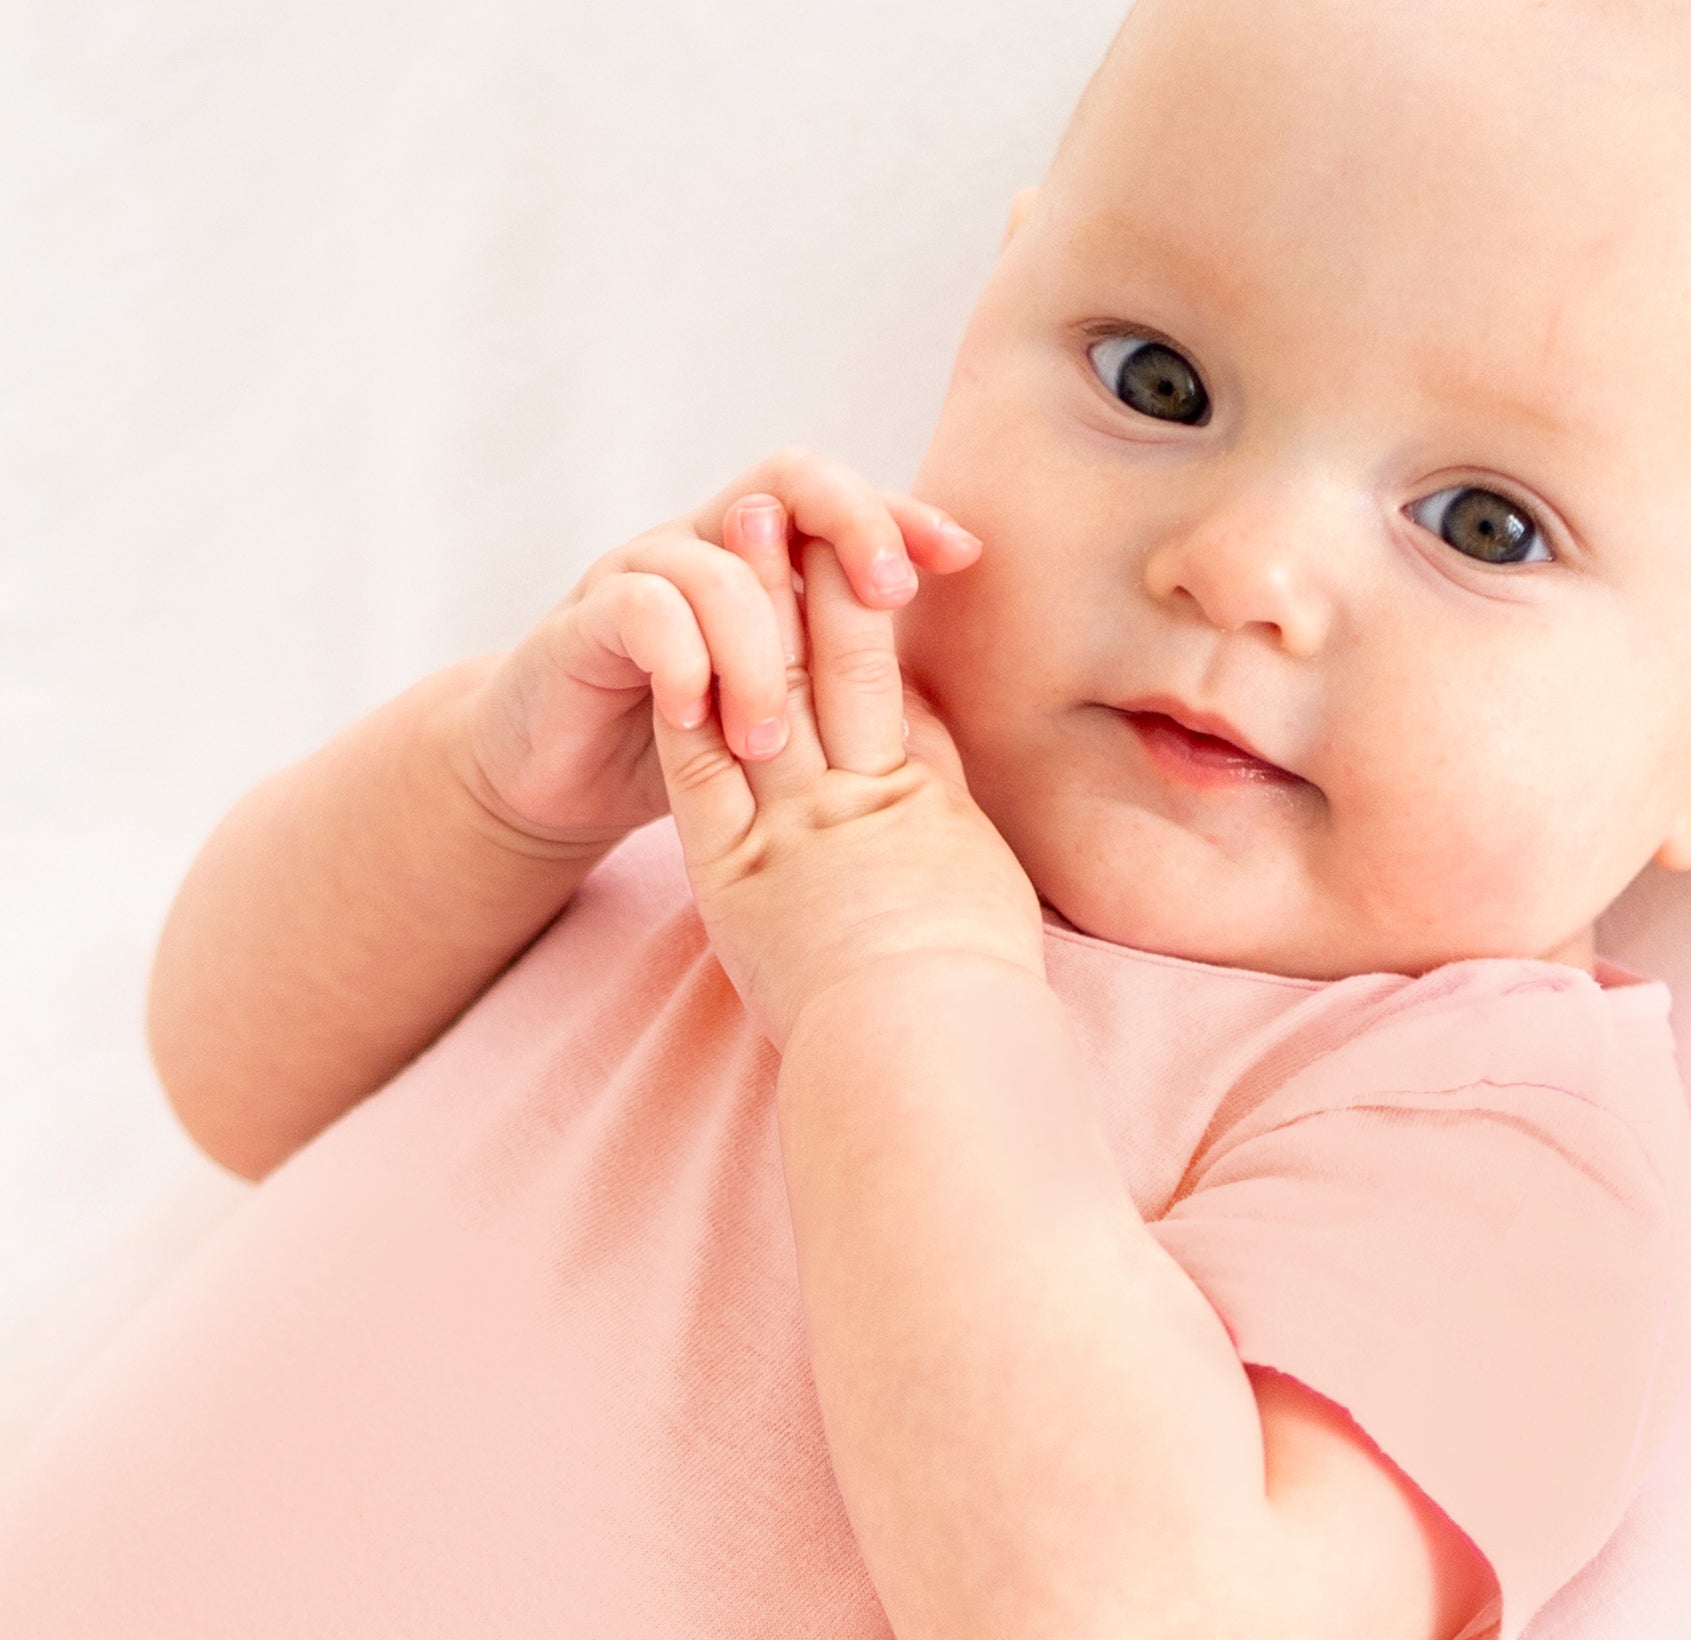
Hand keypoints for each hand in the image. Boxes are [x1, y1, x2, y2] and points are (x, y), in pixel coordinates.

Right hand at [456, 449, 982, 849]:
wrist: (562, 777)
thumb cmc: (692, 744)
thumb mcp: (785, 715)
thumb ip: (845, 688)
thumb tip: (949, 706)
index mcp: (763, 562)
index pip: (842, 503)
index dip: (903, 516)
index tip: (964, 557)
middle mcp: (704, 545)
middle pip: (785, 482)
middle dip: (850, 524)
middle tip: (887, 597)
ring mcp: (640, 576)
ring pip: (719, 562)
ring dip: (757, 652)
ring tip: (769, 740)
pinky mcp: (581, 623)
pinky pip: (641, 608)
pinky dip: (679, 662)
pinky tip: (693, 718)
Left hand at [653, 503, 1048, 1051]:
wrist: (930, 1051)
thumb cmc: (975, 999)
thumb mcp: (981, 892)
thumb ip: (952, 825)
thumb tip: (937, 779)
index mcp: (930, 808)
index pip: (897, 693)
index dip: (872, 614)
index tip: (853, 556)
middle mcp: (864, 799)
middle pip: (841, 660)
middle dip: (810, 573)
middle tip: (782, 503)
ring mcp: (798, 826)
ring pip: (777, 686)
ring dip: (750, 601)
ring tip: (732, 529)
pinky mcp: (735, 869)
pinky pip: (704, 766)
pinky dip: (691, 696)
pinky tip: (674, 641)